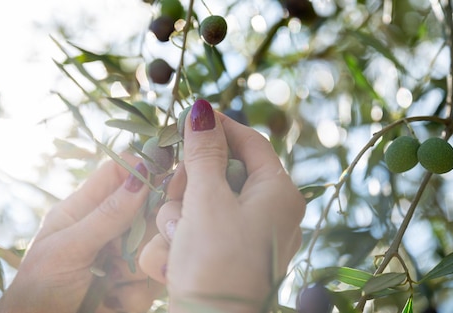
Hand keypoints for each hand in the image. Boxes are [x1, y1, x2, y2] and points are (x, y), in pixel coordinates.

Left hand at [0, 154, 163, 312]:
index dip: (142, 169)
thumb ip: (107, 214)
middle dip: (143, 232)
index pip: (119, 173)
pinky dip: (134, 294)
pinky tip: (111, 301)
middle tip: (120, 249)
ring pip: (155, 247)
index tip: (165, 175)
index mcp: (84, 209)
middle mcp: (109, 230)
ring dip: (134, 268)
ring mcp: (124, 258)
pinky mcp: (135, 287)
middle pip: (148, 210)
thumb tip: (142, 174)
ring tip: (108, 282)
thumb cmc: (39, 287)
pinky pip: (154, 280)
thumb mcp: (68, 247)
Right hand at [139, 100, 305, 311]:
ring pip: (198, 205)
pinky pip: (193, 233)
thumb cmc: (216, 262)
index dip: (220, 126)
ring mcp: (243, 238)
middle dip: (189, 186)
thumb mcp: (207, 199)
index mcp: (277, 193)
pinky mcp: (221, 259)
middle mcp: (266, 213)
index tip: (190, 116)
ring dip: (177, 219)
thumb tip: (202, 108)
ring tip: (178, 242)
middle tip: (179, 198)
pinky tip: (175, 264)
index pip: (251, 142)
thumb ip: (203, 153)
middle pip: (218, 174)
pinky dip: (178, 244)